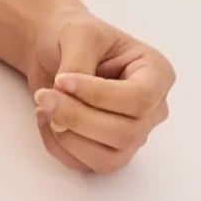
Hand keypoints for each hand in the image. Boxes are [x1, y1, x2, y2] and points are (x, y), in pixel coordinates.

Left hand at [26, 10, 173, 173]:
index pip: (140, 99)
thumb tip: (65, 111)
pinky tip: (46, 119)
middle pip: (126, 133)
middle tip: (43, 96)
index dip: (99, 96)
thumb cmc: (75, 36)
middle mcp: (152, 109)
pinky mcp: (109, 152)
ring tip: (44, 106)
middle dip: (78, 118)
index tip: (62, 80)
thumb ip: (77, 67)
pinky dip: (59, 147)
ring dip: (68, 137)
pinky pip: (87, 165)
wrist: (55, 49)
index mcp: (157, 74)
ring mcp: (133, 135)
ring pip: (109, 158)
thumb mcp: (79, 35)